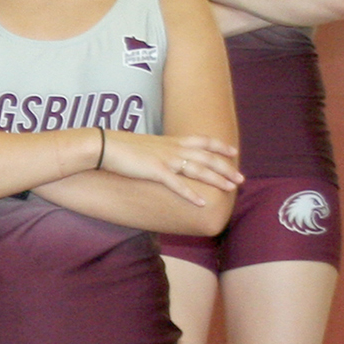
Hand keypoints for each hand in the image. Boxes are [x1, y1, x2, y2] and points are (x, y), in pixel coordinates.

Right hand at [99, 131, 241, 205]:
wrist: (103, 146)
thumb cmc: (120, 146)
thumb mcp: (145, 145)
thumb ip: (160, 150)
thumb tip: (164, 157)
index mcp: (171, 140)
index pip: (202, 141)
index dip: (220, 146)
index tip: (234, 152)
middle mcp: (173, 148)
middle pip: (207, 157)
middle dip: (226, 168)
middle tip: (241, 178)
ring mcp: (166, 159)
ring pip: (199, 169)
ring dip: (217, 179)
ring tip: (231, 189)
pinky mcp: (156, 171)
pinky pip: (178, 184)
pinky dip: (191, 194)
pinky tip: (202, 203)